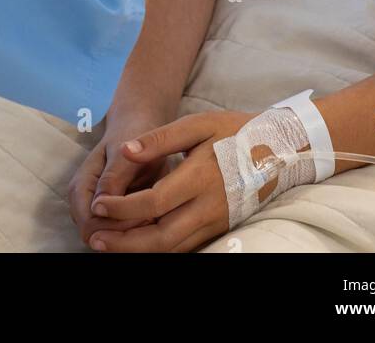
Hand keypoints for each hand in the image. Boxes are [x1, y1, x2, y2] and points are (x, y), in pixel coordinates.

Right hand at [67, 106, 178, 246]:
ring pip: (113, 240)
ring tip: (157, 213)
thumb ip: (112, 178)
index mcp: (80, 189)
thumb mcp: (123, 152)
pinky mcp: (111, 216)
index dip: (118, 228)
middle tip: (156, 215)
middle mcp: (83, 205)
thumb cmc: (130, 136)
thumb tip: (99, 207)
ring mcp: (96, 212)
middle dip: (128, 232)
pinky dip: (139, 229)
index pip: (90, 227)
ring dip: (135, 232)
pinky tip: (155, 214)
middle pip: (101, 238)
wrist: (136, 127)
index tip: (147, 214)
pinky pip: (123, 235)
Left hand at [85, 110, 261, 253]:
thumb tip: (126, 151)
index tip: (99, 205)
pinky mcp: (220, 230)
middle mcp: (208, 206)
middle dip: (124, 242)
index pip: (155, 202)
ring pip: (172, 248)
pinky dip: (158, 250)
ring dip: (137, 251)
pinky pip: (185, 247)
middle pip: (160, 237)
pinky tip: (138, 244)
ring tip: (108, 245)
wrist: (280, 151)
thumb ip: (161, 138)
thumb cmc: (234, 132)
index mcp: (200, 176)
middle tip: (95, 239)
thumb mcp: (198, 123)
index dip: (123, 208)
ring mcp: (216, 222)